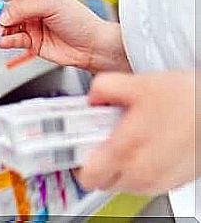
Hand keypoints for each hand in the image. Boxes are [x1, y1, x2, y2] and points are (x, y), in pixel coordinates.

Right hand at [0, 0, 130, 72]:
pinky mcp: (30, 42)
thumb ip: (22, 8)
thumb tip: (2, 16)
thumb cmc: (79, 20)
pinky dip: (4, 41)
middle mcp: (30, 8)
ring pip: (3, 26)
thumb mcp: (50, 5)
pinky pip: (11, 40)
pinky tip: (2, 41)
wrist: (91, 46)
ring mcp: (29, 26)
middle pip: (0, 8)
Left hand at [75, 71, 195, 193]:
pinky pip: (144, 182)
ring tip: (129, 139)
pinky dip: (139, 168)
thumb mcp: (138, 83)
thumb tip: (92, 98)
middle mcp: (141, 172)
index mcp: (126, 150)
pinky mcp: (173, 182)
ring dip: (119, 166)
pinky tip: (147, 144)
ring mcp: (158, 181)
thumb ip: (104, 87)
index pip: (87, 176)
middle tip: (103, 140)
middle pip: (103, 181)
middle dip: (98, 162)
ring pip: (123, 183)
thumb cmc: (188, 101)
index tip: (79, 146)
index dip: (78, 161)